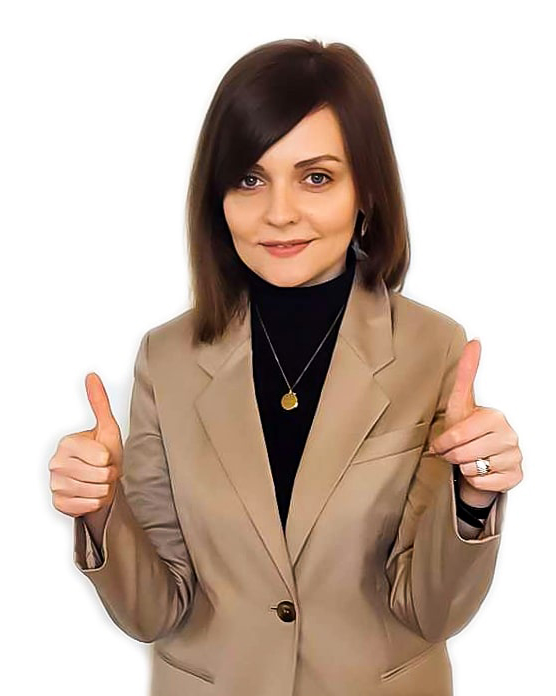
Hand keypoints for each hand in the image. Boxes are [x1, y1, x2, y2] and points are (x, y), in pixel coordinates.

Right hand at [49, 372, 122, 517]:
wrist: (101, 482)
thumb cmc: (105, 456)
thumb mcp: (107, 428)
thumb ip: (99, 402)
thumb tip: (92, 376)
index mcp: (67, 443)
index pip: (101, 457)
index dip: (110, 459)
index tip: (105, 456)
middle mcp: (56, 463)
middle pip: (100, 475)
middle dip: (109, 475)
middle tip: (104, 470)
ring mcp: (55, 484)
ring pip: (96, 491)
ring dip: (103, 489)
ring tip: (98, 481)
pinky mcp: (58, 502)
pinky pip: (86, 505)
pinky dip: (94, 502)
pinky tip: (90, 494)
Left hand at [427, 338, 522, 501]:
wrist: (477, 459)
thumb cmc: (466, 431)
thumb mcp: (460, 402)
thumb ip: (466, 373)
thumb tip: (474, 342)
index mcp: (495, 417)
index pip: (457, 435)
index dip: (443, 443)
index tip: (441, 443)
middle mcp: (510, 437)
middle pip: (463, 454)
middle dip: (452, 456)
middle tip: (455, 452)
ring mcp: (515, 458)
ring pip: (472, 470)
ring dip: (464, 468)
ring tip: (468, 459)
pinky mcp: (515, 477)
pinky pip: (483, 484)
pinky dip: (475, 482)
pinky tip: (479, 471)